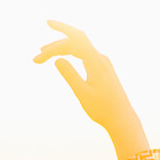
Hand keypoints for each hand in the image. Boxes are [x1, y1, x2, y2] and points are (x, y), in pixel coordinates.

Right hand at [33, 19, 149, 159]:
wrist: (122, 118)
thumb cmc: (103, 109)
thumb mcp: (82, 93)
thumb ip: (70, 75)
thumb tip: (57, 59)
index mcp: (96, 62)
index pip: (75, 41)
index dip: (56, 41)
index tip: (38, 55)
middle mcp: (101, 58)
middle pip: (76, 40)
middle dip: (56, 42)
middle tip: (38, 52)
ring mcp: (103, 62)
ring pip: (80, 47)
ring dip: (62, 47)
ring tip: (44, 53)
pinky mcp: (102, 68)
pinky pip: (85, 53)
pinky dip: (71, 52)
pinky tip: (63, 57)